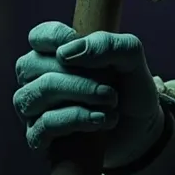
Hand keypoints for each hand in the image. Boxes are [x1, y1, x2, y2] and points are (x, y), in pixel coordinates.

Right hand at [11, 22, 165, 169]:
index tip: (89, 52)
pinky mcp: (38, 138)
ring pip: (38, 93)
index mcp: (52, 55)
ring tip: (110, 103)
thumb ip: (106, 44)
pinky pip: (44, 124)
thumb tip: (66, 53)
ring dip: (80, 95)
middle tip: (111, 90)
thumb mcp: (130, 58)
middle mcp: (36, 80)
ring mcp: (34, 110)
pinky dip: (77, 119)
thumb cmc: (129, 90)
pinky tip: (101, 121)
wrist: (141, 131)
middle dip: (79, 75)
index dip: (59, 39)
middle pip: (33, 65)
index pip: (38, 37)